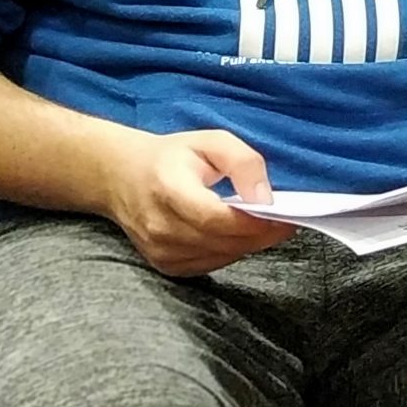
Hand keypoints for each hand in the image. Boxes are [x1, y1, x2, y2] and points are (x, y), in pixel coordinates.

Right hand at [101, 128, 294, 277]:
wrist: (121, 177)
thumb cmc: (171, 157)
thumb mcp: (211, 141)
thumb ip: (243, 163)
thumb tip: (265, 198)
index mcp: (169, 190)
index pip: (216, 218)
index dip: (255, 223)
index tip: (285, 217)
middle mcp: (160, 226)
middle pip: (224, 241)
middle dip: (261, 234)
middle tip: (284, 221)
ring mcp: (160, 250)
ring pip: (222, 256)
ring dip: (248, 243)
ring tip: (262, 224)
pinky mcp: (165, 265)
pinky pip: (211, 264)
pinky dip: (230, 251)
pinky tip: (234, 234)